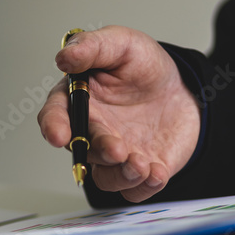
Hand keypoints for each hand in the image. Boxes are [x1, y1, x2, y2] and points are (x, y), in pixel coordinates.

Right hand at [37, 26, 201, 201]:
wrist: (181, 89)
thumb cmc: (143, 68)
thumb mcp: (121, 44)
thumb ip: (92, 46)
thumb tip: (65, 57)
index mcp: (78, 102)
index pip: (55, 116)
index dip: (53, 127)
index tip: (59, 135)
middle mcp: (91, 133)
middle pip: (83, 150)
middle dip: (99, 151)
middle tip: (116, 148)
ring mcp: (113, 155)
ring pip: (106, 177)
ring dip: (121, 175)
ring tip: (141, 163)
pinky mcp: (136, 171)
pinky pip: (134, 190)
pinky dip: (144, 186)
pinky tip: (156, 173)